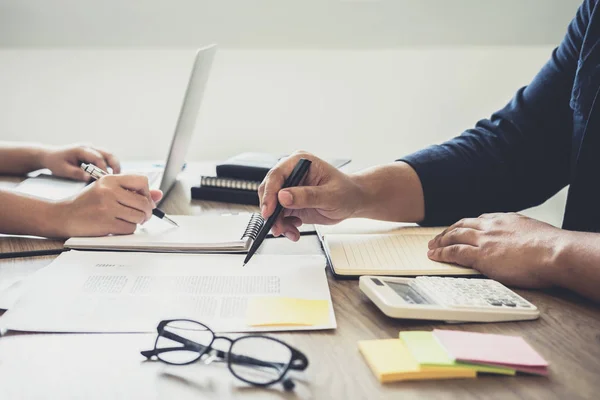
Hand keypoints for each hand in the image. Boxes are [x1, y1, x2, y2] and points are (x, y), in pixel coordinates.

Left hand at [41, 144, 120, 180]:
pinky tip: (110, 175)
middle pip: (108, 153)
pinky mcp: (93, 153)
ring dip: (114, 165)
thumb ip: (76, 173)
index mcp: (81, 149)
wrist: (49, 155)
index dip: (103, 169)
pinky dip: (110, 165)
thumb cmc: (55, 162)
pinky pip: (105, 158)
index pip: (97, 158)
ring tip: (117, 177)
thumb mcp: (62, 169)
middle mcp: (89, 147)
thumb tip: (88, 178)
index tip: (106, 179)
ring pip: (109, 155)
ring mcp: (92, 149)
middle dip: (115, 165)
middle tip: (118, 177)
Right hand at [53, 174, 162, 236]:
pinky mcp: (105, 223)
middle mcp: (108, 191)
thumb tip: (158, 194)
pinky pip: (130, 228)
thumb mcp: (107, 190)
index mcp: (110, 179)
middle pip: (144, 202)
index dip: (147, 192)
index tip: (143, 199)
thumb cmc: (86, 202)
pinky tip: (118, 226)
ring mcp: (107, 207)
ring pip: (139, 216)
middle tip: (141, 215)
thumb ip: (132, 190)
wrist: (62, 215)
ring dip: (137, 221)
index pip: (142, 180)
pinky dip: (128, 229)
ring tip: (127, 219)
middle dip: (146, 211)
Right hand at [258, 151, 363, 240]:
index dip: (269, 193)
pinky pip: (279, 216)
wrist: (353, 201)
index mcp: (299, 162)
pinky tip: (294, 230)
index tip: (269, 211)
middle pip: (269, 191)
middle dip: (271, 211)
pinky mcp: (290, 203)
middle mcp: (291, 174)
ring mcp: (290, 189)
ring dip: (278, 222)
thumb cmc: (346, 192)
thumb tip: (283, 196)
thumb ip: (307, 196)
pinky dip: (284, 226)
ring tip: (290, 231)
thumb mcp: (330, 195)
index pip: (277, 175)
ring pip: (272, 206)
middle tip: (277, 226)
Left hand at [427, 213, 567, 287]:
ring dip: (440, 241)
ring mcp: (484, 240)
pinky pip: (454, 253)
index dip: (466, 225)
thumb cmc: (551, 247)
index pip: (479, 220)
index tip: (460, 228)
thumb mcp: (534, 232)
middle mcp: (491, 226)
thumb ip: (522, 234)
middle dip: (448, 231)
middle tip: (438, 237)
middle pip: (462, 225)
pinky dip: (442, 253)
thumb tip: (523, 242)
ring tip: (432, 246)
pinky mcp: (481, 256)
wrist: (554, 252)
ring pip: (454, 237)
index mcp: (504, 219)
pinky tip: (434, 255)